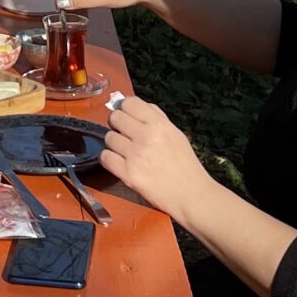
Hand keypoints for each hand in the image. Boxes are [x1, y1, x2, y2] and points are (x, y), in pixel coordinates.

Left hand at [98, 95, 214, 221]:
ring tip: (126, 151)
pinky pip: (105, 157)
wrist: (190, 194)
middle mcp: (145, 136)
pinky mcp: (127, 173)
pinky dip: (110, 159)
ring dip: (114, 144)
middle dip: (117, 125)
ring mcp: (135, 155)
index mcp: (159, 124)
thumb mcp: (176, 134)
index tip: (128, 117)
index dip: (125, 108)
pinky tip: (120, 162)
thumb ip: (156, 117)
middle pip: (115, 118)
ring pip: (108, 137)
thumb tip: (133, 106)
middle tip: (125, 135)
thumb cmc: (185, 164)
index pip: (129, 103)